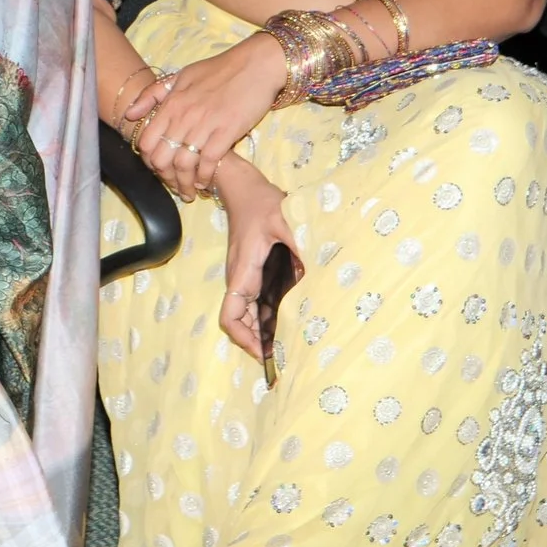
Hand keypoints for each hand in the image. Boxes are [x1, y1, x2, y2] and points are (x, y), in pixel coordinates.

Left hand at [119, 33, 282, 199]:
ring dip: (184, 183)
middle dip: (165, 178)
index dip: (149, 161)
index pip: (147, 142)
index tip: (158, 169)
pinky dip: (204, 176)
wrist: (255, 64)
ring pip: (184, 165)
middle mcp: (184, 116)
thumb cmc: (219, 70)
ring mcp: (205, 124)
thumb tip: (129, 114)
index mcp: (171, 103)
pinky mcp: (227, 132)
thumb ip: (153, 94)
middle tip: (174, 185)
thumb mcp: (181, 76)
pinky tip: (205, 182)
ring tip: (189, 192)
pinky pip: (208, 162)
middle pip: (162, 158)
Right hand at [216, 157, 302, 362]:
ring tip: (285, 347)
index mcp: (243, 272)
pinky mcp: (251, 272)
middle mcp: (240, 279)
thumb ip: (298, 245)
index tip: (265, 353)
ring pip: (246, 314)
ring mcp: (244, 276)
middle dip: (256, 342)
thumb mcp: (284, 220)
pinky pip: (254, 302)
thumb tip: (315, 273)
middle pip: (239, 322)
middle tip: (283, 359)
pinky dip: (264, 317)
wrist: (243, 187)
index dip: (244, 339)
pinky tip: (285, 321)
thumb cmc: (261, 202)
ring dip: (260, 332)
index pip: (231, 315)